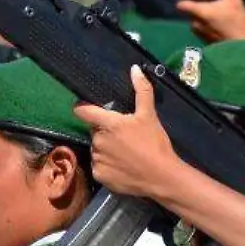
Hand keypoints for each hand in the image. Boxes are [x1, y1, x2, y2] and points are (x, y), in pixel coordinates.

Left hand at [74, 65, 186, 198]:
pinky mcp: (99, 176)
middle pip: (95, 132)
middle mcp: (97, 141)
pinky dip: (107, 166)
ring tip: (125, 153)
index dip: (83, 108)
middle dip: (104, 132)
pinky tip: (122, 167)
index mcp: (108, 124)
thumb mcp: (149, 115)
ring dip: (106, 149)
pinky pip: (99, 167)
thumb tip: (135, 68)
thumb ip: (142, 90)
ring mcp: (97, 160)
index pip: (83, 111)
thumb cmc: (155, 143)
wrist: (162, 177)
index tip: (88, 109)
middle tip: (123, 136)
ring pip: (97, 150)